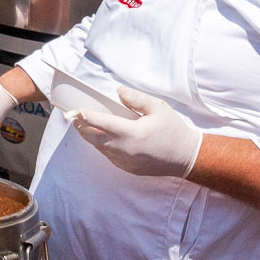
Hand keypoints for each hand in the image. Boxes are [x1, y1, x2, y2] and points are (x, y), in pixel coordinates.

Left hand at [68, 87, 201, 176]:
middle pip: (93, 137)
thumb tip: (118, 91)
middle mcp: (125, 149)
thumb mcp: (158, 108)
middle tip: (73, 117)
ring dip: (90, 136)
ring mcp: (124, 161)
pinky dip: (101, 145)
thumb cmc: (173, 130)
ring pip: (99, 148)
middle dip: (81, 127)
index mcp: (132, 133)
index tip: (74, 111)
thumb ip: (137, 99)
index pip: (101, 123)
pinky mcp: (127, 168)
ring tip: (83, 125)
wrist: (186, 157)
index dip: (85, 116)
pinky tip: (102, 137)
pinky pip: (108, 155)